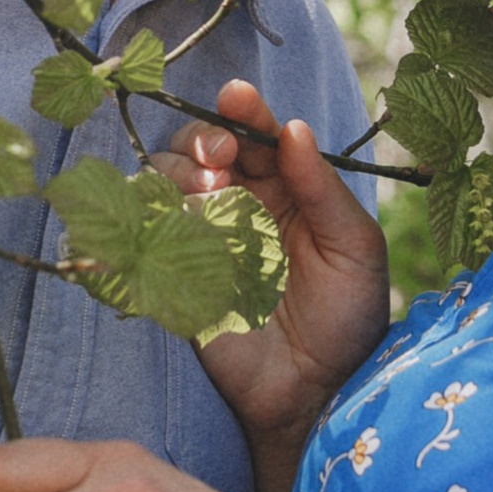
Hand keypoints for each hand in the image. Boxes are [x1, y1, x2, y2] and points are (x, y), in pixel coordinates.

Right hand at [159, 80, 388, 469]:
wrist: (315, 393)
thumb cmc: (348, 317)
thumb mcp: (354, 247)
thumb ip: (323, 189)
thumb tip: (294, 128)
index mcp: (284, 188)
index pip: (254, 134)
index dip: (243, 111)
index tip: (238, 98)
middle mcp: (236, 204)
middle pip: (198, 147)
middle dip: (202, 140)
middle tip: (222, 159)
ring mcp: (199, 238)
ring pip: (163, 181)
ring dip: (176, 174)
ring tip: (208, 195)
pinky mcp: (170, 274)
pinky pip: (140, 233)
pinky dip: (138, 215)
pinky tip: (164, 219)